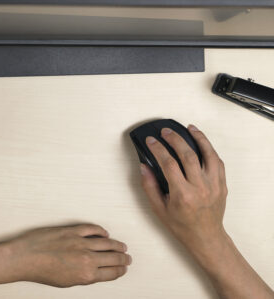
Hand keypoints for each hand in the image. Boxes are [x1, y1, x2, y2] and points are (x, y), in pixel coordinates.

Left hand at [5, 224, 131, 286]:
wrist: (24, 258)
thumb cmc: (41, 272)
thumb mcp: (67, 282)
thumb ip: (84, 276)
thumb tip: (94, 271)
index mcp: (87, 275)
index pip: (112, 273)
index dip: (120, 271)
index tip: (123, 268)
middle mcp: (87, 259)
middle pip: (114, 258)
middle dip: (123, 258)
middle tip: (127, 258)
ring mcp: (80, 243)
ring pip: (107, 243)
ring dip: (117, 245)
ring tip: (122, 246)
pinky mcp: (71, 231)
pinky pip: (92, 229)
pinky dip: (101, 231)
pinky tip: (104, 233)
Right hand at [139, 124, 226, 255]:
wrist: (206, 237)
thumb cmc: (182, 225)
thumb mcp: (158, 209)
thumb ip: (149, 186)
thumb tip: (144, 166)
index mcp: (183, 195)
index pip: (169, 164)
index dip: (158, 149)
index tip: (151, 141)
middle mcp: (200, 188)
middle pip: (188, 155)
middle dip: (175, 139)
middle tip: (166, 131)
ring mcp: (214, 186)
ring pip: (208, 155)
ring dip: (198, 138)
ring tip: (189, 128)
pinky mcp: (222, 185)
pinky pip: (218, 162)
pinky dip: (210, 149)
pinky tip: (202, 142)